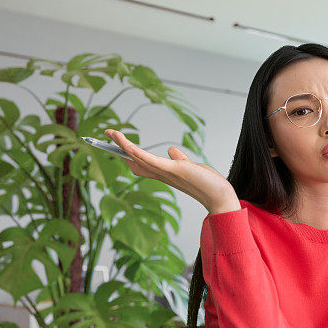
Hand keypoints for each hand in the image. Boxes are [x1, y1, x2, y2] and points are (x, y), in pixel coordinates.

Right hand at [104, 129, 239, 214]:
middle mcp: (161, 174)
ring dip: (124, 144)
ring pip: (139, 157)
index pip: (142, 163)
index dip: (129, 154)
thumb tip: (171, 150)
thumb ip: (179, 159)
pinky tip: (127, 145)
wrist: (218, 195)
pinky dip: (138, 153)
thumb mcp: (190, 167)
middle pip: (135, 159)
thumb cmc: (206, 183)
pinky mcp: (173, 170)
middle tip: (108, 133)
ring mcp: (166, 173)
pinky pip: (151, 161)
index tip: (119, 143)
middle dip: (120, 147)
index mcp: (164, 173)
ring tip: (112, 132)